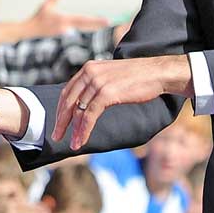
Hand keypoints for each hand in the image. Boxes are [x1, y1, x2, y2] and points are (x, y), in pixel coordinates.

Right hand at [26, 0, 108, 36]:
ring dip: (92, 26)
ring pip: (83, 29)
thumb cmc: (37, 18)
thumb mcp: (47, 5)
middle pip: (86, 26)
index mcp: (64, 20)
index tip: (107, 21)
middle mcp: (67, 28)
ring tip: (104, 22)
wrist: (29, 31)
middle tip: (110, 22)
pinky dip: (85, 27)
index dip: (96, 21)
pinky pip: (77, 30)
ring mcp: (66, 33)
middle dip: (97, 24)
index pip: (83, 20)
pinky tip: (92, 26)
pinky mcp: (63, 34)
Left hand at [52, 55, 192, 150]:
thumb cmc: (137, 77)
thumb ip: (97, 83)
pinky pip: (90, 115)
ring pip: (78, 111)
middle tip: (56, 136)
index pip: (67, 91)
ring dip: (73, 130)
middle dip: (61, 121)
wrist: (157, 72)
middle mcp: (89, 73)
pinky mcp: (106, 93)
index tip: (58, 123)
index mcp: (88, 68)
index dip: (61, 109)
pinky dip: (84, 130)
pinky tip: (82, 140)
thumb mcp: (110, 76)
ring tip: (72, 144)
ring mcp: (97, 82)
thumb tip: (86, 100)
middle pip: (68, 101)